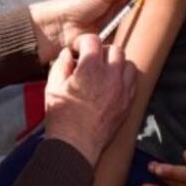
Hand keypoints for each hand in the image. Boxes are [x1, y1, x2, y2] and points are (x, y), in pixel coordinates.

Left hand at [29, 0, 143, 62]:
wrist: (57, 28)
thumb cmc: (73, 4)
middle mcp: (115, 11)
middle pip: (138, 11)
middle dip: (147, 11)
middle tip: (159, 10)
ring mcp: (114, 28)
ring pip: (134, 28)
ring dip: (138, 27)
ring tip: (148, 25)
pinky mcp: (111, 44)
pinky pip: (126, 43)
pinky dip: (130, 41)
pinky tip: (137, 40)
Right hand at [43, 34, 135, 164]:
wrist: (75, 144)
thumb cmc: (62, 117)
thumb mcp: (52, 87)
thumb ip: (61, 65)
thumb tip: (67, 55)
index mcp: (90, 68)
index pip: (93, 40)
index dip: (83, 42)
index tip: (78, 49)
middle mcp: (110, 75)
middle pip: (114, 49)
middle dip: (101, 51)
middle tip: (91, 60)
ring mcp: (122, 89)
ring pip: (128, 64)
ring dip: (117, 63)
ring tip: (105, 72)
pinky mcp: (127, 103)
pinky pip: (133, 82)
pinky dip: (125, 78)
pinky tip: (113, 85)